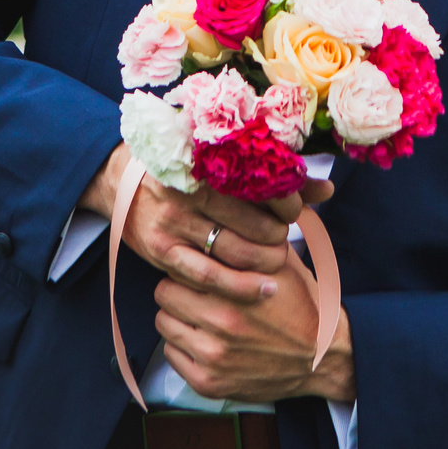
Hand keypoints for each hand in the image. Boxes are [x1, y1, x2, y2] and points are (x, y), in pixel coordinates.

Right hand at [81, 143, 334, 306]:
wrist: (120, 180)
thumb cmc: (183, 168)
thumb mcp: (220, 163)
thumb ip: (273, 175)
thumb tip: (327, 190)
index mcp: (205, 160)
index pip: (259, 183)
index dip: (287, 200)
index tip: (296, 209)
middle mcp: (187, 189)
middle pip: (250, 219)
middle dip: (278, 233)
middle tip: (286, 237)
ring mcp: (173, 222)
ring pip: (233, 250)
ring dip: (264, 260)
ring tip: (278, 261)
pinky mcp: (161, 251)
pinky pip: (207, 275)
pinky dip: (239, 285)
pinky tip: (263, 288)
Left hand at [155, 251, 355, 404]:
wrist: (321, 356)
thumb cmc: (300, 302)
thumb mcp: (281, 263)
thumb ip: (248, 239)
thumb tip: (223, 206)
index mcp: (237, 288)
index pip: (181, 264)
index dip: (186, 259)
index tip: (193, 261)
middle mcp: (222, 322)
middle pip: (165, 292)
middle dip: (177, 286)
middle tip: (193, 288)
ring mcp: (213, 356)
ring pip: (163, 323)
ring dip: (177, 315)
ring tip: (198, 312)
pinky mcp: (209, 383)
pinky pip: (170, 355)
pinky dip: (182, 345)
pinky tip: (203, 338)